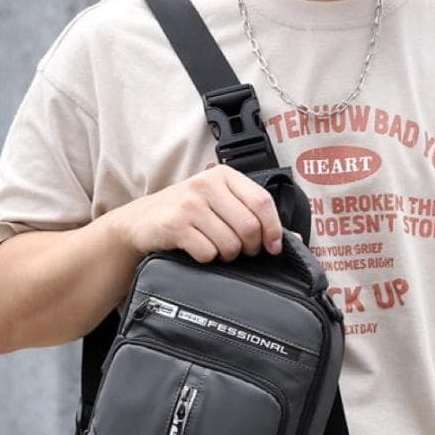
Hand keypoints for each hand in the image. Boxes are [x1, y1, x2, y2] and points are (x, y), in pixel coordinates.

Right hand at [116, 163, 283, 262]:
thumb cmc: (186, 214)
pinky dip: (207, 259)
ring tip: (216, 249)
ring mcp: (189, 204)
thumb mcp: (219, 204)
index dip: (273, 229)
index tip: (273, 246)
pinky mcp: (175, 225)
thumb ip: (253, 215)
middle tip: (241, 251)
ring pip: (230, 243)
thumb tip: (294, 240)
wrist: (140, 222)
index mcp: (224, 175)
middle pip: (249, 226)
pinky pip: (207, 252)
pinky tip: (198, 250)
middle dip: (250, 247)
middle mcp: (206, 184)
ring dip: (228, 255)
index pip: (262, 201)